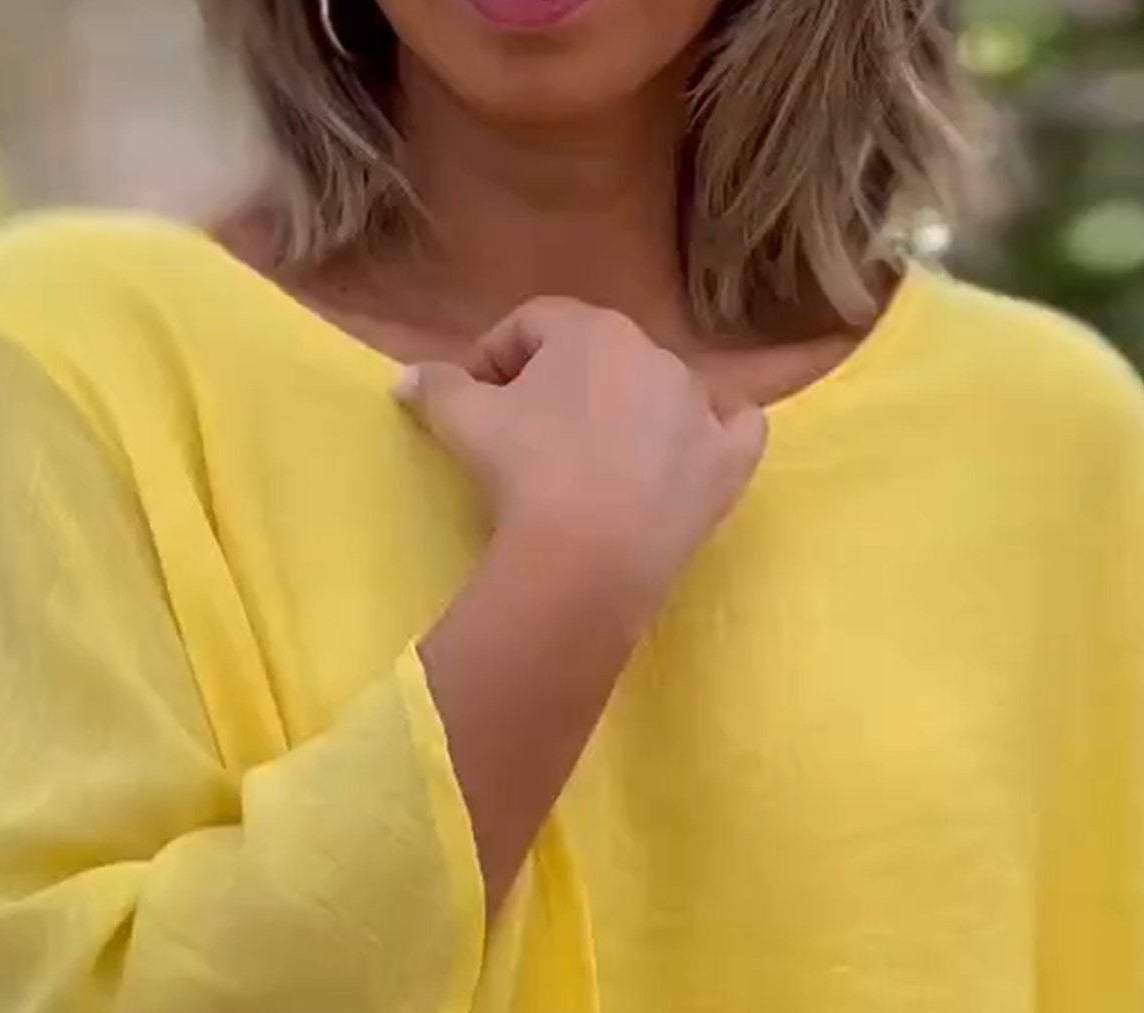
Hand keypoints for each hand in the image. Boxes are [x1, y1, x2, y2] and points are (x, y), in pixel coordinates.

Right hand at [399, 299, 766, 629]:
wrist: (589, 556)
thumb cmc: (524, 472)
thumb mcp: (465, 423)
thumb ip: (436, 389)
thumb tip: (405, 379)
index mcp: (590, 329)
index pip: (534, 324)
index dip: (496, 356)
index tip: (473, 398)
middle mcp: (653, 353)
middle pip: (598, 356)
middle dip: (561, 386)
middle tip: (527, 436)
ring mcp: (698, 407)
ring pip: (661, 391)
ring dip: (628, 412)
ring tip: (593, 462)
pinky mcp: (726, 463)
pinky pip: (739, 429)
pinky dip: (720, 433)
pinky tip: (700, 448)